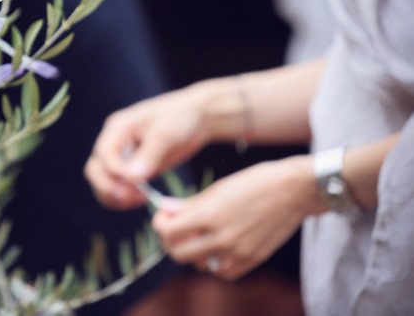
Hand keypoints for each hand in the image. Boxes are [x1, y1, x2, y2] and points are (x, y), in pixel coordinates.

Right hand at [84, 85, 222, 210]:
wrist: (197, 117)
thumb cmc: (182, 117)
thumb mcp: (167, 132)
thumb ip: (149, 154)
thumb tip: (130, 177)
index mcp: (118, 127)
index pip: (103, 155)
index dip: (114, 172)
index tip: (134, 183)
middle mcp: (115, 141)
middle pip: (95, 170)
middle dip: (108, 187)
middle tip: (131, 197)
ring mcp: (122, 156)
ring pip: (102, 182)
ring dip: (113, 196)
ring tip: (138, 200)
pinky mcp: (132, 168)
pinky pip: (117, 187)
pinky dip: (123, 198)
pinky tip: (142, 199)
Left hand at [152, 157, 317, 279]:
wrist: (293, 191)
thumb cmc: (254, 182)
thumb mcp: (218, 188)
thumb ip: (190, 204)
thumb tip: (167, 210)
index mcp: (209, 215)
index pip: (168, 231)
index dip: (160, 224)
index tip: (164, 217)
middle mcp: (221, 237)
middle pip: (178, 253)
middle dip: (171, 241)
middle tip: (175, 229)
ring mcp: (237, 252)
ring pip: (198, 265)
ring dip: (192, 252)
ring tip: (198, 235)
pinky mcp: (252, 260)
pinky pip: (222, 272)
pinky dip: (214, 263)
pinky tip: (216, 248)